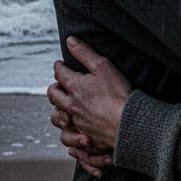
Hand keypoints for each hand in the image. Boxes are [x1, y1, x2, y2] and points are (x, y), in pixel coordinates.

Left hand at [46, 36, 132, 154]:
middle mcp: (71, 106)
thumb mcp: (103, 66)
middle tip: (58, 85)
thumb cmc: (118, 94)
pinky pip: (69, 138)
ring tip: (62, 107)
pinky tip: (71, 132)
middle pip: (53, 96)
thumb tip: (70, 41)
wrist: (127, 123)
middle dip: (54, 88)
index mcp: (74, 87)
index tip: (60, 64)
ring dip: (57, 111)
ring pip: (58, 118)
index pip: (60, 73)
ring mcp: (76, 123)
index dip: (59, 67)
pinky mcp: (84, 138)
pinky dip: (68, 134)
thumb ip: (85, 53)